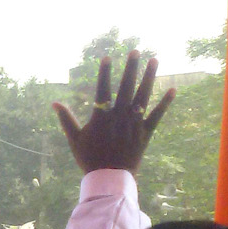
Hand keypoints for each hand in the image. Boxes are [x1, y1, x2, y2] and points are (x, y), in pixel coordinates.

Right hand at [52, 51, 174, 173]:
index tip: (108, 57)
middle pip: (126, 87)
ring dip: (149, 77)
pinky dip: (165, 103)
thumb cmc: (89, 158)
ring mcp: (134, 123)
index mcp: (101, 117)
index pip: (103, 89)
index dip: (105, 73)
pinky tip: (172, 89)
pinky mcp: (145, 132)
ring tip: (154, 60)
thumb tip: (55, 103)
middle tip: (135, 51)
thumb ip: (66, 119)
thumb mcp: (74, 139)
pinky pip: (157, 115)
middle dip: (130, 67)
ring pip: (143, 96)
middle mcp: (119, 116)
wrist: (109, 177)